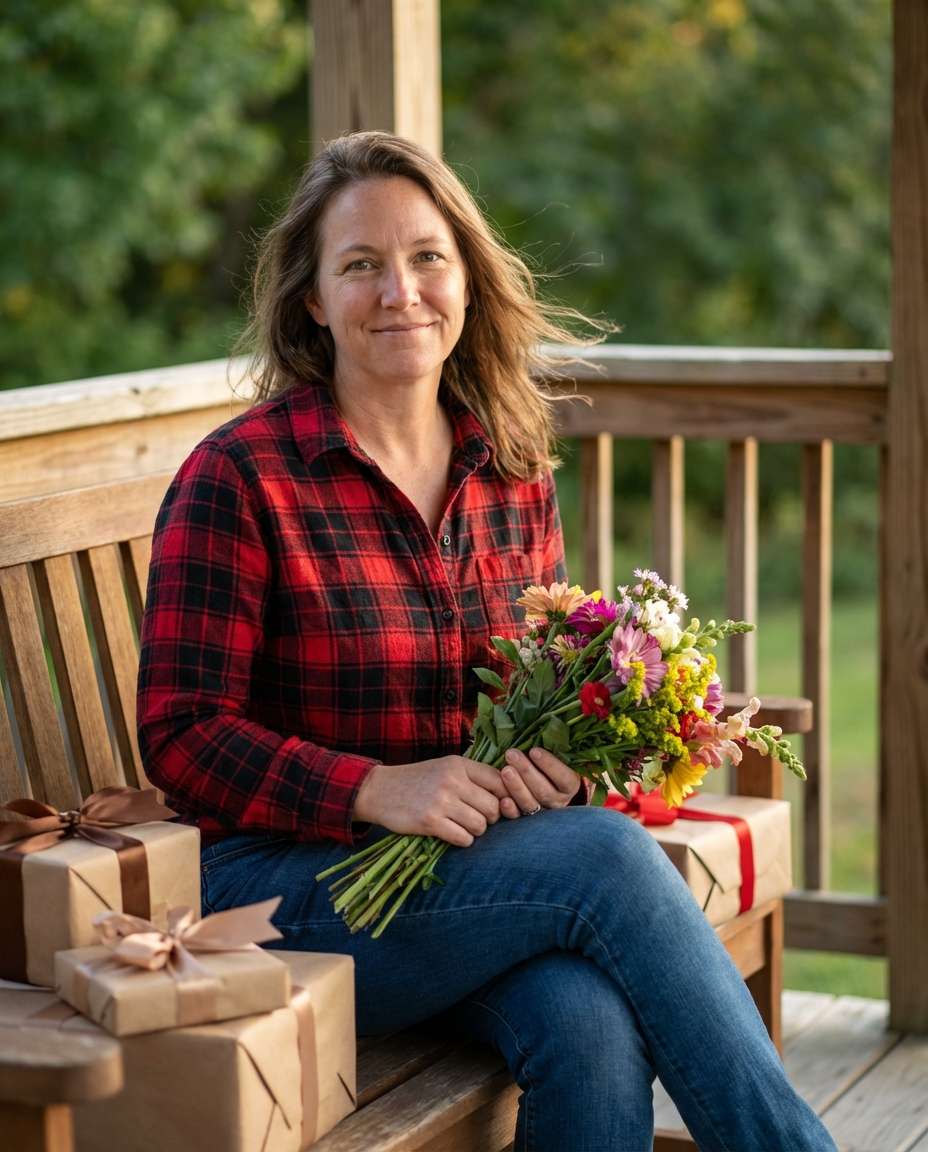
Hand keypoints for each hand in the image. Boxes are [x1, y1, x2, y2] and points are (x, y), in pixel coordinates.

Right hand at [352, 755, 509, 847]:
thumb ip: (473, 777)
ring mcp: (441, 801)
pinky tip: (452, 834)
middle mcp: (452, 780)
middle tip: (477, 819)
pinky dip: (462, 840)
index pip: (500, 781)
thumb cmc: (418, 781)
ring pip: (481, 825)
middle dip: (490, 818)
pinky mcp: (430, 821)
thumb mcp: (445, 768)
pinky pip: (463, 838)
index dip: (504, 797)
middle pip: (494, 807)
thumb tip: (509, 794)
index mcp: (458, 764)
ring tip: (463, 826)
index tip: (497, 805)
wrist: (379, 790)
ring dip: (476, 831)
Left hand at [499, 746, 580, 818]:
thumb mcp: (557, 756)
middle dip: (526, 772)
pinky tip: (503, 801)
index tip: (533, 751)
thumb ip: (553, 748)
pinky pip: (518, 817)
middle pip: (544, 790)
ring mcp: (543, 812)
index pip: (563, 777)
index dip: (549, 765)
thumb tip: (545, 730)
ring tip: (505, 770)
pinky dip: (511, 810)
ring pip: (531, 803)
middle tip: (511, 754)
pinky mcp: (526, 819)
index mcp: (570, 785)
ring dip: (516, 787)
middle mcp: (559, 801)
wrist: (544, 782)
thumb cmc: (548, 763)